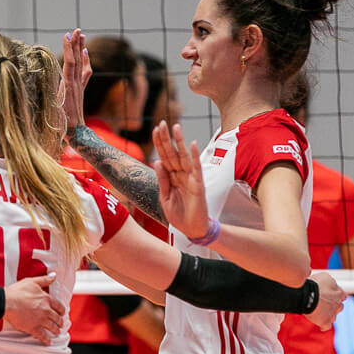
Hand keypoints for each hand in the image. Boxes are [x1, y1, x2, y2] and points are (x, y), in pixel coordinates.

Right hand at [3, 273, 65, 344]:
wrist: (6, 302)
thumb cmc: (17, 291)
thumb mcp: (32, 282)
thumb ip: (44, 280)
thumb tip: (54, 275)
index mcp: (46, 299)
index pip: (59, 306)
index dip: (62, 310)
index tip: (62, 313)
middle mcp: (46, 310)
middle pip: (57, 318)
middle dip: (60, 322)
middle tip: (60, 324)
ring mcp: (40, 320)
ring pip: (52, 327)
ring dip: (56, 330)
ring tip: (57, 332)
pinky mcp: (33, 328)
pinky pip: (43, 336)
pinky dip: (46, 340)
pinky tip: (48, 342)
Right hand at [60, 29, 90, 132]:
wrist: (76, 133)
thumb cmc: (63, 125)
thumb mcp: (55, 110)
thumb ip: (54, 98)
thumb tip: (52, 90)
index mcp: (68, 87)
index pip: (69, 64)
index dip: (68, 50)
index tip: (67, 36)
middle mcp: (75, 84)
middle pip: (76, 60)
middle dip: (76, 44)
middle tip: (77, 30)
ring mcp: (79, 86)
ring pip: (81, 64)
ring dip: (80, 49)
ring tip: (81, 36)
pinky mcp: (80, 90)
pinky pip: (84, 72)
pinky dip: (85, 61)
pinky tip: (85, 53)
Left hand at [151, 121, 208, 239]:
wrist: (191, 230)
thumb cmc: (179, 215)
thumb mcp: (164, 198)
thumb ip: (162, 180)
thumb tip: (156, 161)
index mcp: (171, 177)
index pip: (164, 156)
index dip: (160, 143)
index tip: (155, 129)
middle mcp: (181, 175)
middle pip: (172, 153)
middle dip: (167, 139)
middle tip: (162, 122)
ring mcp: (190, 179)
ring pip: (183, 157)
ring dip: (180, 142)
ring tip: (176, 127)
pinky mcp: (198, 186)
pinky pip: (196, 169)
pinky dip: (194, 157)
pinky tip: (192, 145)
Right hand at [304, 271, 345, 330]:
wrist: (308, 296)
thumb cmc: (315, 284)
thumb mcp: (325, 276)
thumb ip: (330, 280)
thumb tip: (330, 281)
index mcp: (339, 293)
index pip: (342, 295)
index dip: (336, 295)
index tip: (330, 295)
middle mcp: (338, 304)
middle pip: (339, 307)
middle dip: (333, 306)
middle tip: (324, 303)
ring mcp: (332, 314)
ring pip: (333, 317)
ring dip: (328, 315)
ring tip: (319, 312)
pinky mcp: (325, 322)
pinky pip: (326, 326)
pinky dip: (323, 325)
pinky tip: (319, 323)